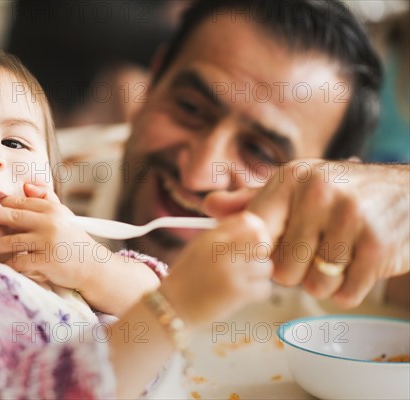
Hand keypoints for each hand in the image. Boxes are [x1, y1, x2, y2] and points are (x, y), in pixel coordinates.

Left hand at [0, 183, 102, 289]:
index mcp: (52, 209)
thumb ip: (46, 198)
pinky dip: (6, 265)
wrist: (93, 267)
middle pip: (12, 216)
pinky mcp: (47, 261)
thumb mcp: (64, 216)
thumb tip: (26, 184)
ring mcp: (48, 242)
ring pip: (12, 241)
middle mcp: (50, 222)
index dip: (0, 202)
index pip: (21, 201)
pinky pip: (20, 262)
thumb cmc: (74, 241)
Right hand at [160, 212, 272, 327]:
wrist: (172, 307)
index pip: (249, 221)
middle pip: (262, 243)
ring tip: (240, 282)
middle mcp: (221, 250)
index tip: (253, 244)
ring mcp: (230, 271)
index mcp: (211, 237)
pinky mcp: (237, 293)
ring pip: (266, 267)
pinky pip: (264, 288)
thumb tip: (256, 230)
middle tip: (249, 265)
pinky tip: (240, 295)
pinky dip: (256, 294)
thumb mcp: (199, 247)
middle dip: (260, 255)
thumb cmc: (187, 278)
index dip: (257, 232)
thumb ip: (224, 235)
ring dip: (258, 277)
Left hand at [204, 160, 409, 308]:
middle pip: (282, 269)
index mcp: (291, 179)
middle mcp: (318, 193)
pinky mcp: (378, 245)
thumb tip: (209, 206)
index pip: (254, 234)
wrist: (409, 192)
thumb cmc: (342, 192)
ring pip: (313, 285)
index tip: (271, 254)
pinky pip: (345, 293)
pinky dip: (349, 289)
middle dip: (296, 271)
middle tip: (314, 253)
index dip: (261, 253)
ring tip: (336, 258)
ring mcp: (350, 218)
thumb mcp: (297, 186)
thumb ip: (252, 200)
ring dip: (324, 282)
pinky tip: (356, 266)